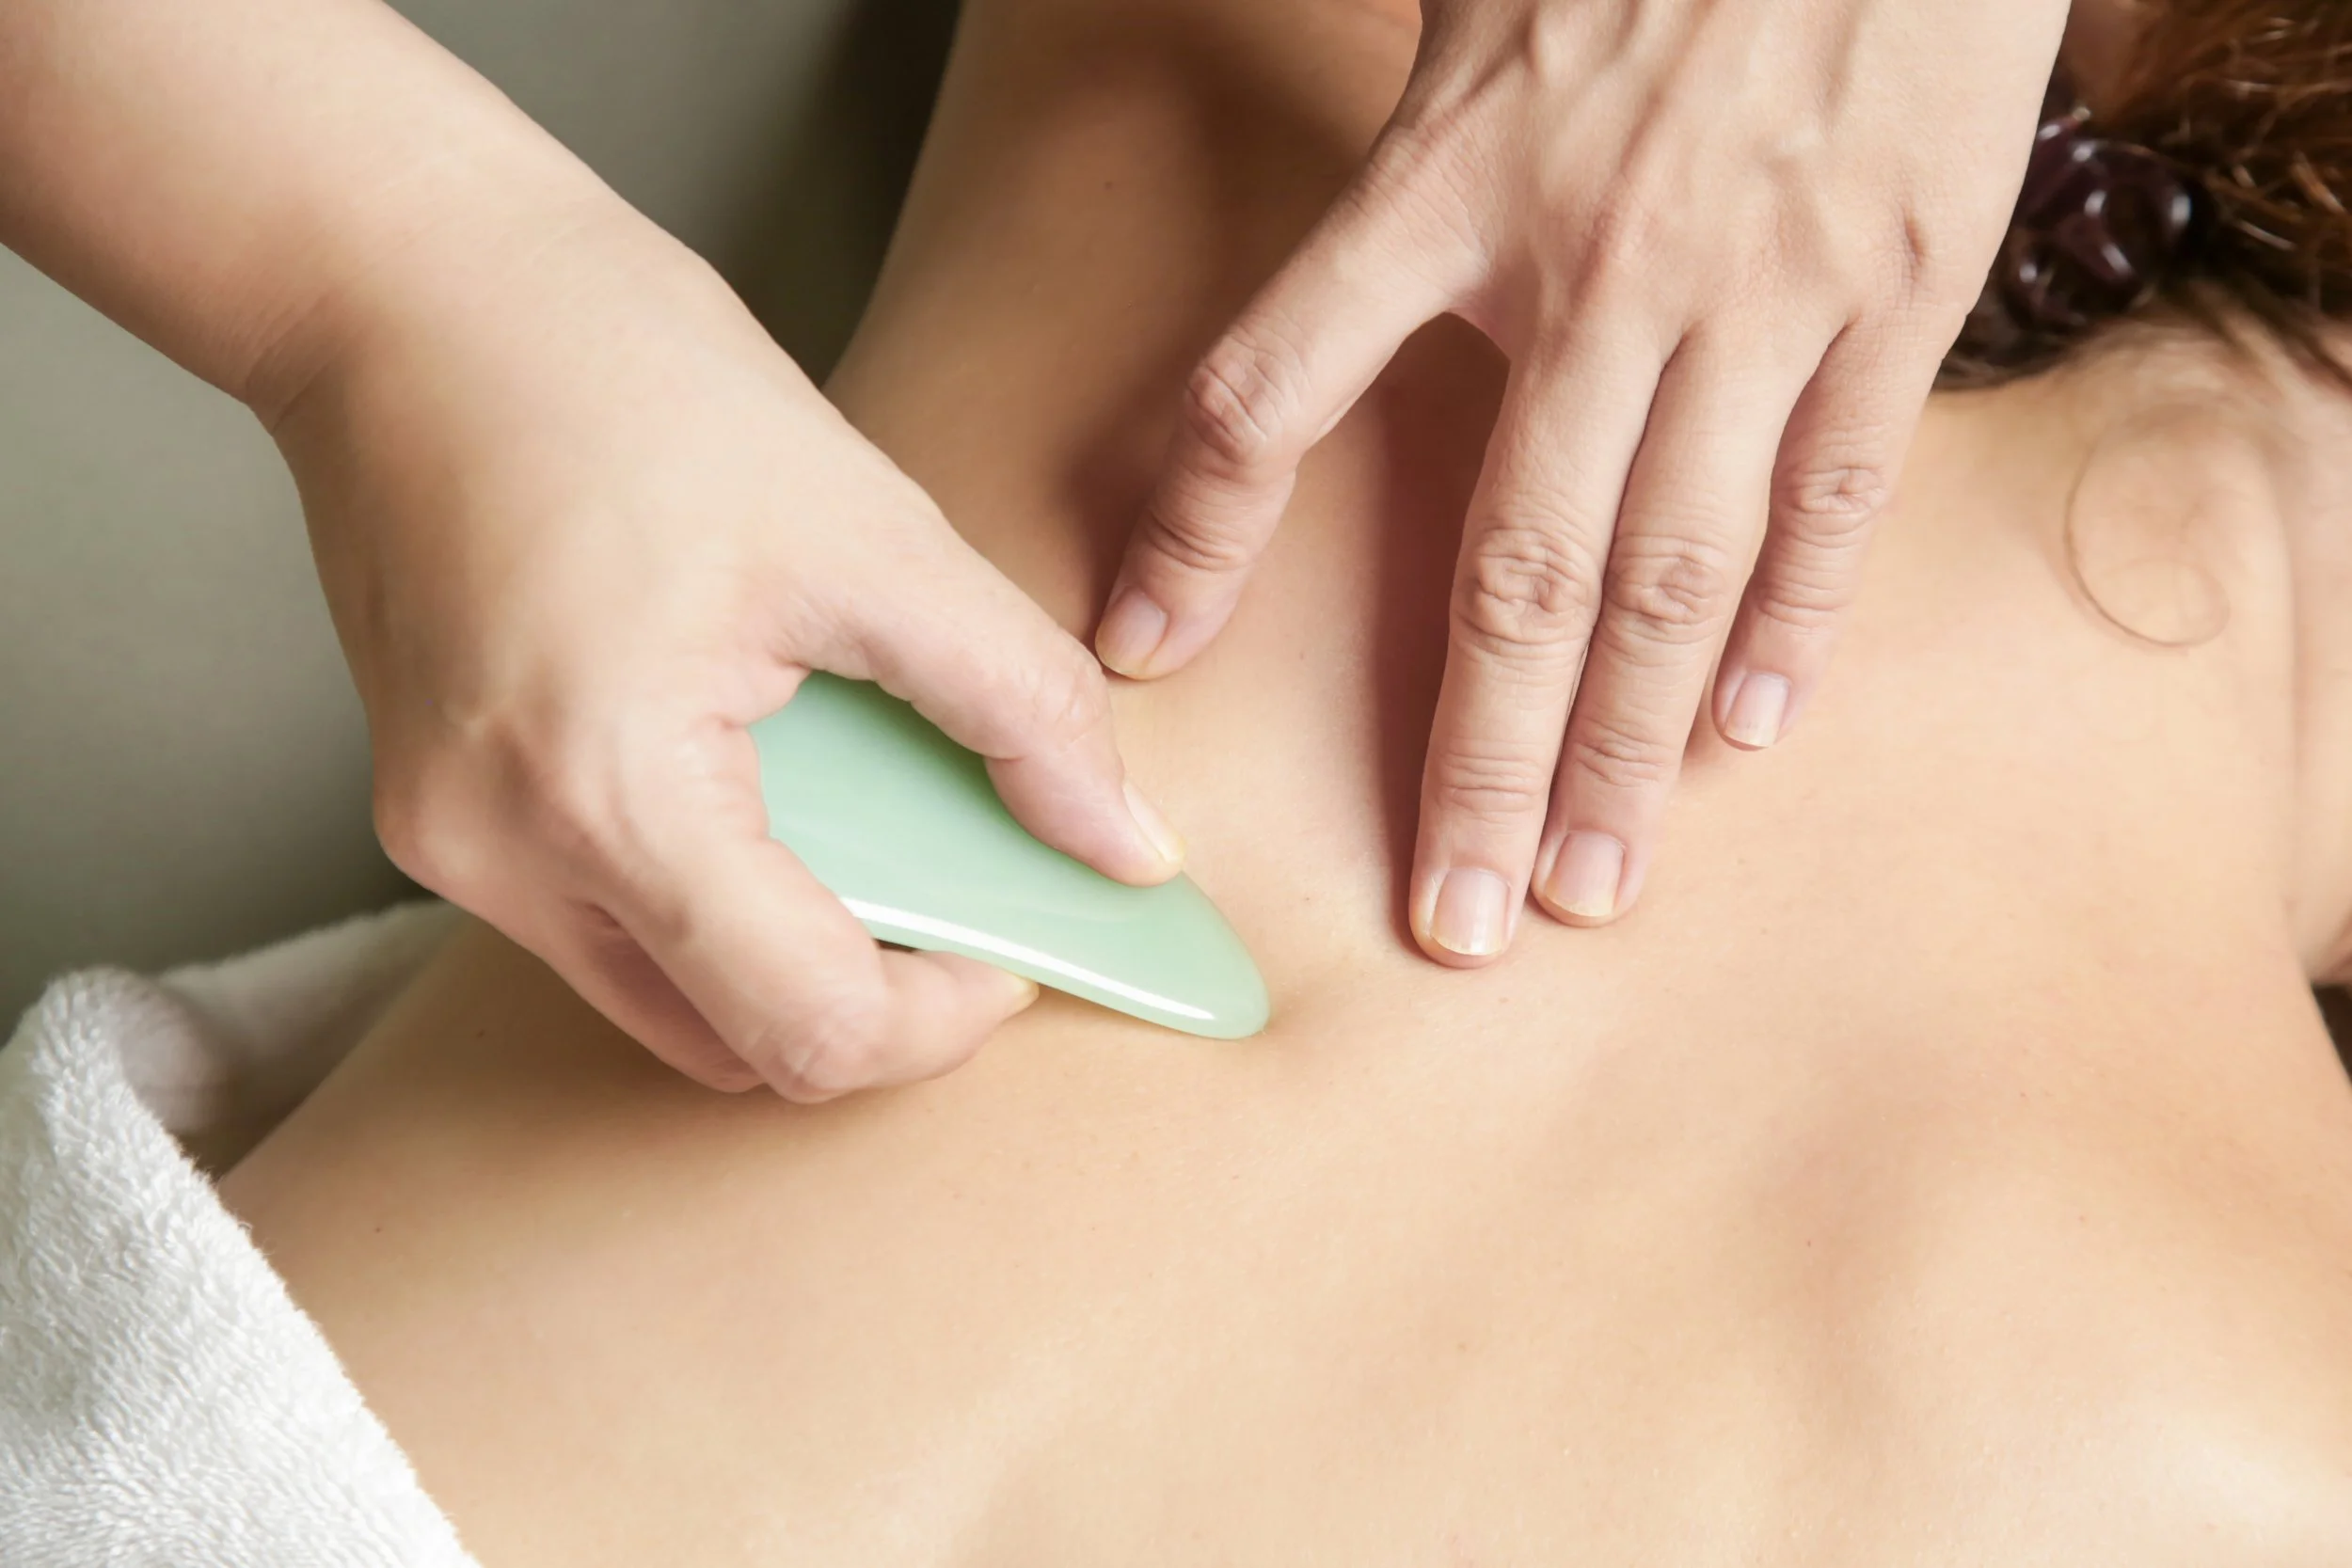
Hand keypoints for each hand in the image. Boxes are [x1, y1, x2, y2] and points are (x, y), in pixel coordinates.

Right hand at [271, 204, 1184, 1097]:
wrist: (408, 284)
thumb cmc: (623, 373)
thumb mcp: (872, 532)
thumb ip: (1023, 707)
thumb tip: (1131, 849)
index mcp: (604, 795)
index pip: (809, 1030)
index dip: (945, 1018)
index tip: (1015, 943)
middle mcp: (499, 858)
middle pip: (735, 1043)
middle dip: (873, 997)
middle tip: (960, 892)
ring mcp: (447, 844)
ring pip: (667, 993)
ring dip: (789, 947)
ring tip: (867, 813)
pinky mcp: (433, 808)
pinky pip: (603, 914)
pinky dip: (710, 890)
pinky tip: (769, 779)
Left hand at [1096, 0, 2066, 958]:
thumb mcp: (1463, 18)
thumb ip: (1388, 162)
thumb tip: (1311, 284)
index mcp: (1451, 184)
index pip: (1276, 389)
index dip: (1198, 532)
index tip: (1139, 656)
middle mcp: (1595, 264)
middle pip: (1512, 566)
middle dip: (1477, 759)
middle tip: (1452, 913)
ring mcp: (1754, 289)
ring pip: (1672, 570)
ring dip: (1626, 747)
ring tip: (1587, 880)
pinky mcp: (1893, 288)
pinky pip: (1831, 495)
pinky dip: (1792, 625)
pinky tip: (1749, 735)